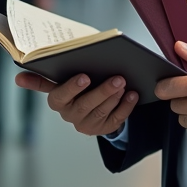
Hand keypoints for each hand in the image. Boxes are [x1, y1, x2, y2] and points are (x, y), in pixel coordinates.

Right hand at [15, 72, 138, 135]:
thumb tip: (54, 58)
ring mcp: (86, 123)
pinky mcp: (102, 128)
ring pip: (101, 112)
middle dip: (103, 91)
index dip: (72, 87)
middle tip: (117, 79)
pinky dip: (125, 106)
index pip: (60, 96)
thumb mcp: (66, 78)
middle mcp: (70, 114)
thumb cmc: (77, 85)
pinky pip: (115, 119)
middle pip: (85, 104)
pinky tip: (132, 95)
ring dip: (114, 97)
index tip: (85, 77)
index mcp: (58, 100)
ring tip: (123, 84)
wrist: (87, 104)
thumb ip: (62, 69)